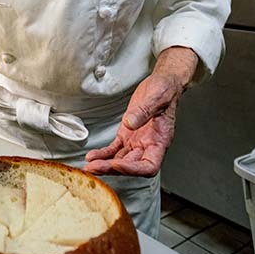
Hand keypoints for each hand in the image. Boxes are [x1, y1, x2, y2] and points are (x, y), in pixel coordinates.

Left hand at [83, 47, 197, 177]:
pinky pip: (114, 149)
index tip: (117, 164)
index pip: (149, 166)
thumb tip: (130, 123)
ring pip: (120, 159)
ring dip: (104, 164)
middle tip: (94, 168)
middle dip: (111, 168)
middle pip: (130, 165)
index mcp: (160, 140)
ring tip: (90, 166)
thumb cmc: (165, 91)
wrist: (162, 84)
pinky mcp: (127, 135)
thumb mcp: (157, 98)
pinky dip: (103, 154)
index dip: (133, 169)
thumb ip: (144, 112)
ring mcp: (136, 141)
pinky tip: (93, 156)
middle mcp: (148, 145)